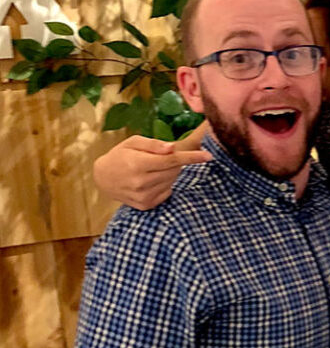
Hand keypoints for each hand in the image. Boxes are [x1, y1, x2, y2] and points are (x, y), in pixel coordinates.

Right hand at [93, 124, 210, 208]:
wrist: (103, 178)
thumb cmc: (120, 155)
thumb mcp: (133, 142)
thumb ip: (153, 144)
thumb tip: (172, 148)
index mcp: (138, 164)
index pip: (171, 160)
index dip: (191, 157)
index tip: (208, 156)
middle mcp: (141, 182)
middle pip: (174, 171)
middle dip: (175, 162)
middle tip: (163, 157)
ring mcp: (144, 196)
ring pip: (171, 181)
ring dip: (169, 173)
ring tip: (152, 168)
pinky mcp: (146, 205)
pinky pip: (167, 192)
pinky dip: (164, 184)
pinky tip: (151, 180)